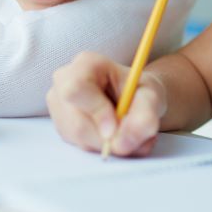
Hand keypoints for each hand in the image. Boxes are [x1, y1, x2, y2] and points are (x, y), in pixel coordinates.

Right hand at [47, 52, 164, 155]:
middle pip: (77, 122)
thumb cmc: (140, 91)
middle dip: (107, 138)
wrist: (134, 98)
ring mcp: (59, 105)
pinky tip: (114, 136)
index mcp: (86, 64)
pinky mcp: (61, 125)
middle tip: (131, 136)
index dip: (96, 112)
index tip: (117, 128)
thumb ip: (144, 117)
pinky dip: (102, 147)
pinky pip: (79, 146)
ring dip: (108, 144)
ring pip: (78, 138)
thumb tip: (122, 143)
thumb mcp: (153, 98)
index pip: (77, 88)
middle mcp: (64, 82)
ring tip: (127, 133)